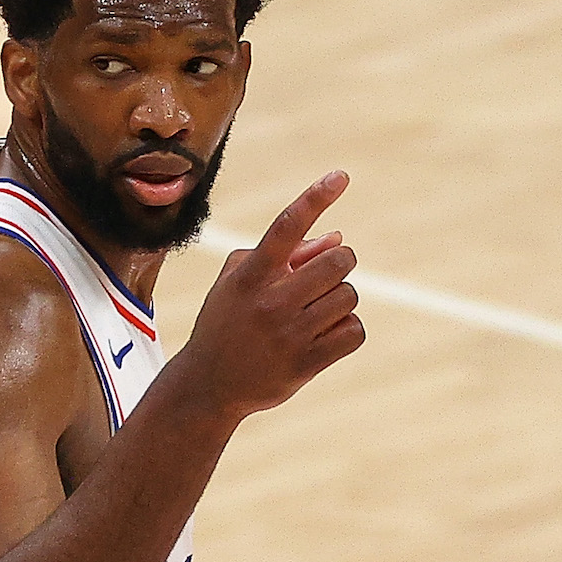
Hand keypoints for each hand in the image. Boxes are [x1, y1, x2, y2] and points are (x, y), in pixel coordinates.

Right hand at [179, 171, 364, 420]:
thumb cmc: (227, 323)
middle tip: (325, 277)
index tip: (341, 176)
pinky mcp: (305, 364)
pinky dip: (348, 330)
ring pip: (349, 297)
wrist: (208, 385)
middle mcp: (270, 301)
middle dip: (340, 265)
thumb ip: (286, 255)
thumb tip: (338, 238)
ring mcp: (289, 334)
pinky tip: (326, 335)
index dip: (316, 197)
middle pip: (338, 263)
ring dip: (341, 301)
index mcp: (251, 274)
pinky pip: (354, 332)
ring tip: (317, 312)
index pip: (287, 226)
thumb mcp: (240, 282)